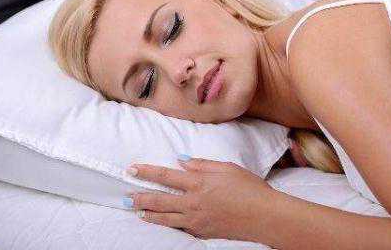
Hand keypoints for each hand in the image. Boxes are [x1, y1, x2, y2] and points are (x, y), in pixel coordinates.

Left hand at [126, 158, 275, 239]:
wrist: (265, 216)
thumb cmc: (251, 189)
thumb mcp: (228, 168)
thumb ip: (203, 164)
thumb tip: (182, 159)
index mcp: (200, 183)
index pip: (166, 176)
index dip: (147, 172)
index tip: (132, 169)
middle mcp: (194, 202)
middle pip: (160, 199)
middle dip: (140, 196)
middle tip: (125, 195)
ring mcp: (197, 220)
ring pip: (165, 218)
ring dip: (148, 213)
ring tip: (136, 210)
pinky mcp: (202, 232)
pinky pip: (179, 229)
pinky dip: (166, 225)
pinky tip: (160, 223)